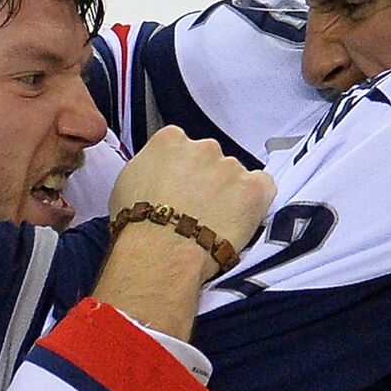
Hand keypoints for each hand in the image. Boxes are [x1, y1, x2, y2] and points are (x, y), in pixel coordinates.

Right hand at [108, 125, 274, 269]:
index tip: (179, 187)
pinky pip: (264, 187)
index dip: (181, 169)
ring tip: (215, 223)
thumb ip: (149, 168)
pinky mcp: (253, 188)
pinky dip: (256, 201)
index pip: (181, 145)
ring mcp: (231, 166)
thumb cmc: (138, 225)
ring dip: (229, 194)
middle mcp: (203, 146)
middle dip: (206, 181)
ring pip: (235, 176)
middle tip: (196, 209)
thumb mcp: (127, 183)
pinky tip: (241, 218)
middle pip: (210, 159)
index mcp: (170, 139)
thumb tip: (155, 175)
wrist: (160, 251)